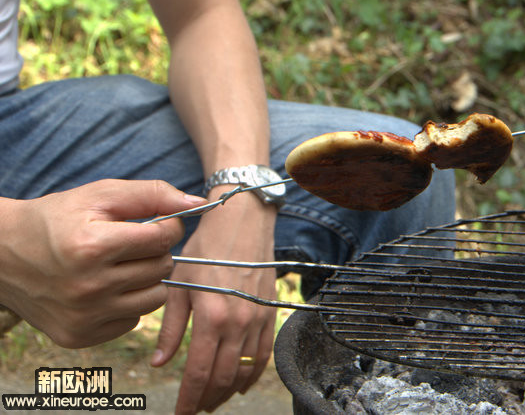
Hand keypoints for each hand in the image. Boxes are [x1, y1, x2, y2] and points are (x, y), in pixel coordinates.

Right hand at [0, 179, 205, 347]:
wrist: (1, 254)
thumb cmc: (56, 219)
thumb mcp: (99, 195)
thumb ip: (153, 194)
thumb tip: (199, 205)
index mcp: (93, 247)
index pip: (164, 238)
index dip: (167, 226)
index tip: (154, 223)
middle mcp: (89, 287)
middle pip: (162, 268)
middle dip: (155, 251)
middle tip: (131, 243)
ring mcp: (84, 316)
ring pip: (155, 298)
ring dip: (147, 279)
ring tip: (121, 265)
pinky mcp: (79, 337)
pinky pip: (132, 320)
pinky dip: (127, 303)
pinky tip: (105, 287)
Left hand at [151, 189, 276, 413]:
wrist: (242, 224)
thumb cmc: (205, 249)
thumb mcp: (179, 284)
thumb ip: (170, 327)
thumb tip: (160, 362)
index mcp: (212, 317)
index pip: (200, 373)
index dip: (189, 399)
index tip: (179, 413)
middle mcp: (238, 323)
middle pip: (224, 378)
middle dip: (207, 400)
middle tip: (194, 410)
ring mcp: (257, 320)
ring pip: (245, 370)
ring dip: (229, 391)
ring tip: (213, 401)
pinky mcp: (269, 313)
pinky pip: (264, 354)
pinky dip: (253, 374)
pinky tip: (241, 383)